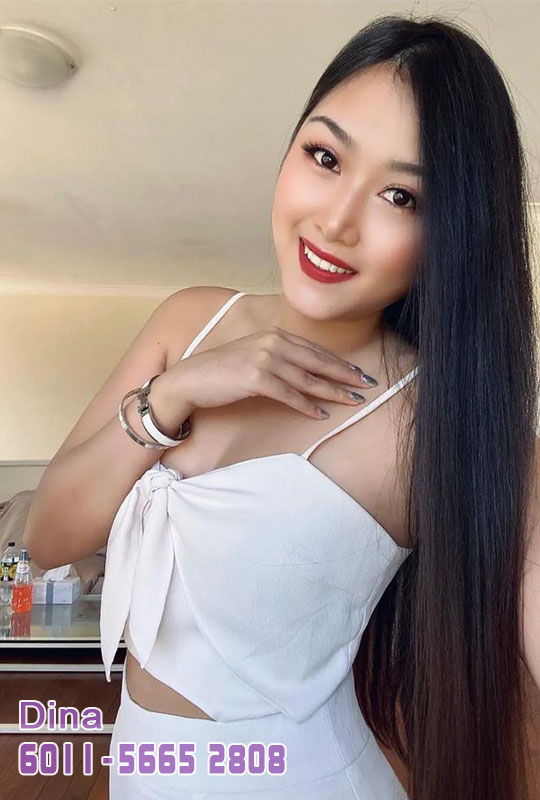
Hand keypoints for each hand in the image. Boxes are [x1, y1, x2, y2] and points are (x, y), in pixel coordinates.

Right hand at [164, 326, 377, 419]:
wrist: (192, 379)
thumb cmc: (222, 371)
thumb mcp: (253, 354)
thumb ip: (278, 357)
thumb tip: (305, 372)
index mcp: (274, 334)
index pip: (314, 350)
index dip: (339, 363)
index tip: (358, 373)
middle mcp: (272, 342)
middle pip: (317, 362)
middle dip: (345, 375)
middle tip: (367, 385)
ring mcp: (265, 359)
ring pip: (308, 379)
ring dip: (333, 392)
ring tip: (352, 401)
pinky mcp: (257, 379)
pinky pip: (289, 395)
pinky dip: (307, 405)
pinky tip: (320, 414)